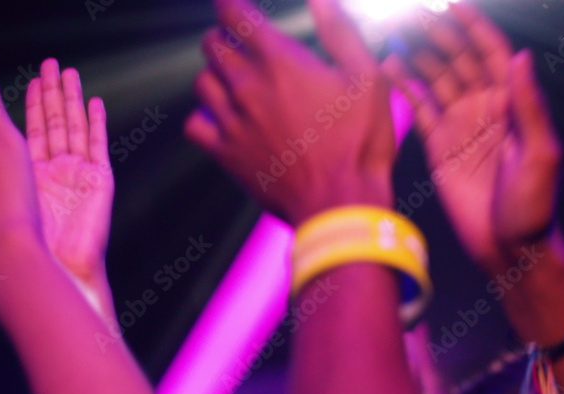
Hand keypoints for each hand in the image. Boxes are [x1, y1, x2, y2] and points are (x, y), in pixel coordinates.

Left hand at [26, 59, 113, 288]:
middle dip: (52, 93)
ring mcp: (79, 173)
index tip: (30, 79)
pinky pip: (98, 145)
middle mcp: (56, 171)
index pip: (31, 131)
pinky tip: (94, 102)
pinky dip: (96, 123)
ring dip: (72, 99)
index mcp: (31, 176)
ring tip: (68, 73)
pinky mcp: (99, 180)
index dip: (30, 105)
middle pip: (54, 123)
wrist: (57, 270)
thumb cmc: (25, 251)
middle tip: (50, 64)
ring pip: (74, 127)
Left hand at [185, 0, 395, 225]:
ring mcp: (233, 122)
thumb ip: (340, 33)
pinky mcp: (227, 154)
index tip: (233, 4)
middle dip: (224, 36)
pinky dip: (204, 115)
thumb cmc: (360, 142)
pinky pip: (196, 124)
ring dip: (215, 72)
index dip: (230, 3)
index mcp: (280, 62)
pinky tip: (221, 116)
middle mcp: (247, 87)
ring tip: (233, 77)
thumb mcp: (367, 79)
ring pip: (202, 81)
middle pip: (212, 45)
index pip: (235, 15)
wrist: (339, 203)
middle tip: (240, 41)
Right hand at [385, 4, 560, 273]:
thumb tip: (520, 55)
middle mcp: (485, 107)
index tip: (450, 3)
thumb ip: (528, 106)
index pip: (492, 51)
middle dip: (438, 32)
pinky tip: (388, 66)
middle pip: (459, 57)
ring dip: (419, 53)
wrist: (509, 248)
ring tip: (395, 29)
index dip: (473, 25)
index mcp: (512, 103)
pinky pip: (420, 108)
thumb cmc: (534, 206)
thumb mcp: (541, 154)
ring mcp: (460, 124)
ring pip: (437, 77)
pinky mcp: (439, 145)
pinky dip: (405, 86)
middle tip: (412, 10)